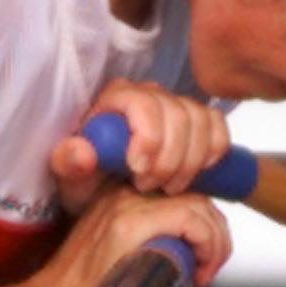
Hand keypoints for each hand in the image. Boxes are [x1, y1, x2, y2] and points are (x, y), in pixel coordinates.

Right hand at [35, 182, 232, 286]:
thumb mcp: (128, 252)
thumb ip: (159, 236)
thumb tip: (200, 245)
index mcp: (125, 195)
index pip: (183, 192)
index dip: (205, 224)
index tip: (206, 257)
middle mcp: (126, 192)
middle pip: (196, 196)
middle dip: (216, 233)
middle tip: (211, 267)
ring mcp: (126, 204)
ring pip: (199, 205)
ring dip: (215, 241)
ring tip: (206, 272)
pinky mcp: (130, 223)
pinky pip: (190, 219)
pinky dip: (207, 244)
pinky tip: (200, 271)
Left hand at [50, 80, 230, 212]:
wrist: (108, 192)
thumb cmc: (88, 181)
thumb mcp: (70, 178)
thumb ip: (68, 163)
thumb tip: (83, 154)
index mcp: (116, 98)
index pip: (145, 104)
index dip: (149, 139)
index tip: (138, 172)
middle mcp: (148, 94)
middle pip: (178, 114)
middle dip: (170, 159)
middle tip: (150, 188)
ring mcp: (175, 105)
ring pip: (201, 120)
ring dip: (191, 160)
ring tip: (170, 187)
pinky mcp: (196, 120)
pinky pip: (217, 124)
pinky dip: (214, 150)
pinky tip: (198, 172)